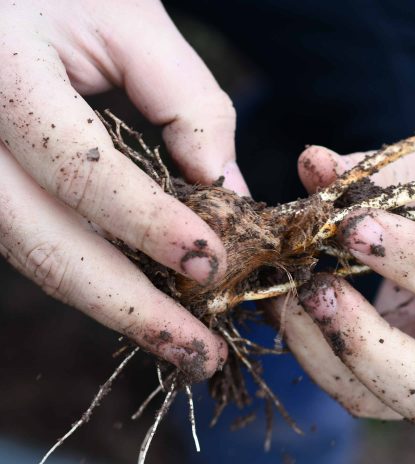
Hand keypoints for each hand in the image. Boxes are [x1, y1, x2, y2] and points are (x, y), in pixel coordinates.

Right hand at [0, 0, 245, 379]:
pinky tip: (146, 296)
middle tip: (201, 353)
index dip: (148, 225)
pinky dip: (95, 273)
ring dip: (115, 304)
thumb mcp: (131, 21)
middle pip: (43, 244)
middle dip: (130, 308)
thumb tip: (227, 197)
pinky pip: (34, 240)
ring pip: (34, 256)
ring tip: (184, 340)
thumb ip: (188, 105)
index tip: (213, 265)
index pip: (77, 169)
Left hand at [269, 141, 414, 428]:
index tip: (350, 222)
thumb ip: (399, 173)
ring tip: (285, 292)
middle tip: (312, 288)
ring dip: (319, 352)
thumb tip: (315, 166)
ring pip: (382, 403)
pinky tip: (289, 302)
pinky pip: (359, 386)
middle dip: (362, 345)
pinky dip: (315, 349)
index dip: (412, 260)